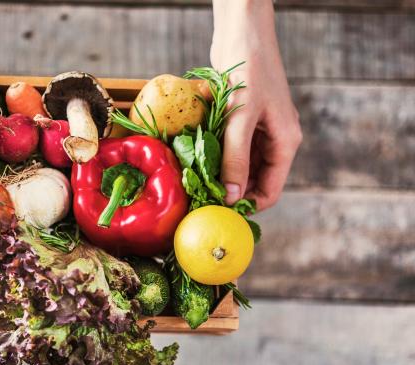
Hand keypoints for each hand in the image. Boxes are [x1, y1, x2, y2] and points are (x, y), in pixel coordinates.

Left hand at [211, 0, 301, 209]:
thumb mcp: (241, 118)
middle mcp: (274, 140)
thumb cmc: (248, 71)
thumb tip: (232, 196)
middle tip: (202, 200)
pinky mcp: (241, 121)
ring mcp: (258, 130)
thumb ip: (236, 158)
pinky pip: (230, 148)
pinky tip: (198, 161)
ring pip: (240, 166)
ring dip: (221, 174)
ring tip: (197, 183)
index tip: (220, 213)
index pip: (271, 190)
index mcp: (285, 142)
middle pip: (254, 180)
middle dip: (231, 191)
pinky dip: (216, 156)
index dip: (248, 205)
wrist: (242, 32)